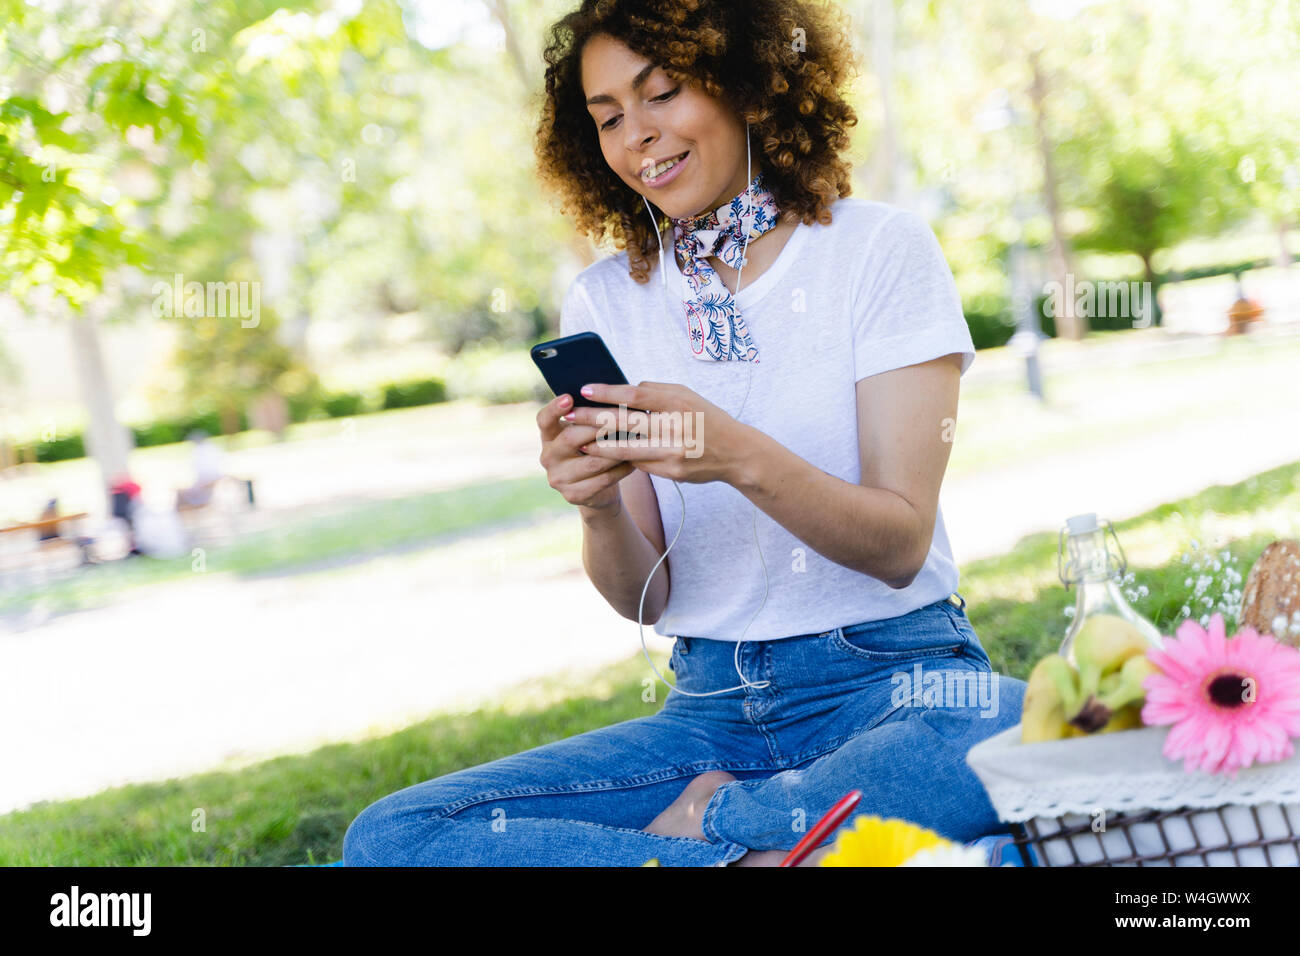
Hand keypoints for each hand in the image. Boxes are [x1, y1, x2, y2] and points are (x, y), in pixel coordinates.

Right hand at [537, 392, 634, 512]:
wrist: (596, 489)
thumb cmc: (593, 450)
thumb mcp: (585, 434)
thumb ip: (589, 418)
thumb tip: (611, 393)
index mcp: (548, 437)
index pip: (544, 420)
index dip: (554, 408)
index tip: (569, 397)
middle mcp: (548, 457)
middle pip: (570, 438)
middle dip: (597, 426)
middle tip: (620, 417)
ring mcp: (558, 479)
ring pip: (591, 461)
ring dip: (616, 449)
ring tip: (635, 437)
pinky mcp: (572, 496)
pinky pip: (602, 479)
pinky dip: (621, 469)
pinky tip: (635, 460)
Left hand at [562, 381, 751, 484]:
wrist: (736, 453)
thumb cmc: (706, 418)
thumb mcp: (687, 396)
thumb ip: (657, 391)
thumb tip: (622, 389)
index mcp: (679, 402)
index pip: (636, 394)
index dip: (608, 391)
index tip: (584, 389)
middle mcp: (676, 427)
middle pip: (625, 422)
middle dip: (592, 419)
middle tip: (569, 415)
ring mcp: (674, 452)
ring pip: (626, 449)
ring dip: (598, 446)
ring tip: (578, 441)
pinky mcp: (672, 472)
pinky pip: (639, 464)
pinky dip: (619, 459)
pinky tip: (602, 455)